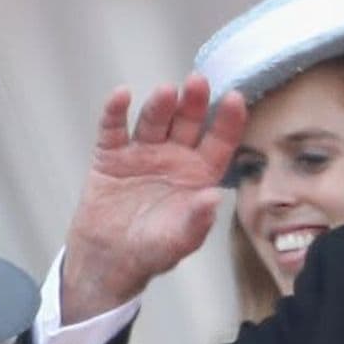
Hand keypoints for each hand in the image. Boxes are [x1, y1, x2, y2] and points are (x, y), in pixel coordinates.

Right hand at [60, 75, 246, 323]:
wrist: (108, 260)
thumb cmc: (151, 251)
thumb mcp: (178, 241)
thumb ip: (197, 221)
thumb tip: (214, 199)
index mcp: (198, 174)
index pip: (218, 143)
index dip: (227, 121)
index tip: (235, 99)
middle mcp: (174, 157)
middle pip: (187, 123)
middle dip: (193, 103)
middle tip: (198, 83)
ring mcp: (142, 152)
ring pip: (154, 121)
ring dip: (159, 105)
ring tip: (166, 92)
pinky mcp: (111, 155)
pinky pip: (113, 129)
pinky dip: (115, 112)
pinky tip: (121, 96)